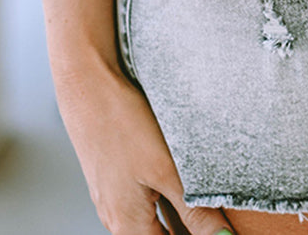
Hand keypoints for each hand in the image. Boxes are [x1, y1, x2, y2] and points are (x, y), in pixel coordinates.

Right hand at [53, 54, 237, 234]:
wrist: (87, 86)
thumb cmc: (120, 125)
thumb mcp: (165, 171)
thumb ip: (194, 212)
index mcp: (128, 227)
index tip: (220, 229)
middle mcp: (117, 218)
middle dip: (188, 228)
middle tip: (214, 214)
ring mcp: (114, 197)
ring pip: (153, 220)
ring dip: (178, 215)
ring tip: (205, 200)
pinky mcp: (115, 176)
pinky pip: (145, 199)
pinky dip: (166, 197)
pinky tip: (182, 180)